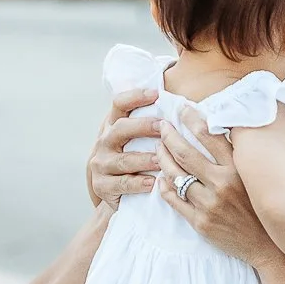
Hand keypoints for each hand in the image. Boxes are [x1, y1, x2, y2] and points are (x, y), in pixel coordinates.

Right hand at [86, 87, 162, 207]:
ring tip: (161, 160)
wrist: (110, 189)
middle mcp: (104, 142)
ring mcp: (101, 164)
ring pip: (123, 160)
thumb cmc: (131, 159)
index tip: (156, 94)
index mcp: (113, 126)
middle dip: (143, 126)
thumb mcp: (134, 140)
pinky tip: (152, 183)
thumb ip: (149, 126)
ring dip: (144, 159)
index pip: (119, 104)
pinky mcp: (102, 186)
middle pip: (121, 129)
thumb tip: (183, 110)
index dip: (135, 96)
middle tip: (164, 127)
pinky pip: (121, 184)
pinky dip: (137, 183)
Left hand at [156, 107, 283, 268]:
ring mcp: (210, 204)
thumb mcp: (258, 176)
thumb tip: (229, 128)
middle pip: (185, 153)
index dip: (191, 118)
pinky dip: (164, 187)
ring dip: (162, 160)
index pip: (209, 134)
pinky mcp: (201, 223)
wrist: (270, 246)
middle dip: (169, 136)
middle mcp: (223, 183)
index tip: (181, 108)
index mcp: (238, 168)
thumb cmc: (265, 207)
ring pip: (176, 176)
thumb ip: (242, 155)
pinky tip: (161, 179)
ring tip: (158, 149)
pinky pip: (175, 200)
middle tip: (161, 126)